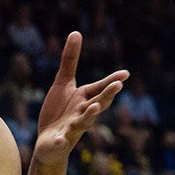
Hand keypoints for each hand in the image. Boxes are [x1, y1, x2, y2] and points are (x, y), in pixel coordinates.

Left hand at [33, 32, 128, 164]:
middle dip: (106, 95)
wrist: (48, 142)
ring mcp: (71, 129)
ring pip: (82, 122)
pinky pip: (60, 141)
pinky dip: (60, 141)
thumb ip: (70, 60)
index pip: (100, 88)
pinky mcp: (57, 141)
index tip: (126, 74)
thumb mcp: (62, 83)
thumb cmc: (58, 112)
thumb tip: (76, 32)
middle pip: (96, 104)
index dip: (111, 81)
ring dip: (89, 116)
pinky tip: (59, 139)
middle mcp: (82, 113)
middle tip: (117, 86)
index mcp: (85, 99)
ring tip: (94, 107)